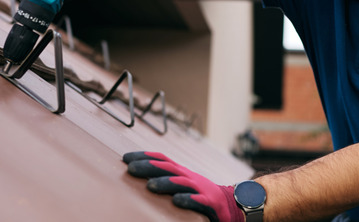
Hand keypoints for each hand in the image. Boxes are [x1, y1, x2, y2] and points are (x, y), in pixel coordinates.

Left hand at [123, 151, 244, 221]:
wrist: (232, 203)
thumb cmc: (202, 194)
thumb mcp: (184, 184)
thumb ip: (167, 180)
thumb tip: (142, 178)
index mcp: (182, 172)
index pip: (162, 159)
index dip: (144, 156)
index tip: (125, 157)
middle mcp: (189, 177)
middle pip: (167, 168)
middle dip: (148, 167)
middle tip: (130, 168)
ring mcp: (200, 189)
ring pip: (181, 183)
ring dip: (165, 183)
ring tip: (149, 186)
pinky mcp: (209, 203)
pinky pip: (198, 201)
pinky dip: (187, 200)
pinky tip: (176, 201)